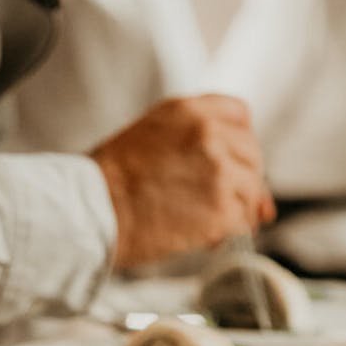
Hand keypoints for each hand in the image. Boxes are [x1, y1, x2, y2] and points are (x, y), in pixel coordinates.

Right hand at [90, 95, 275, 270]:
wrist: (93, 212)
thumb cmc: (110, 182)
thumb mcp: (150, 135)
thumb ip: (193, 139)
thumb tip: (238, 166)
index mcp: (190, 111)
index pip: (239, 115)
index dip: (236, 142)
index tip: (226, 161)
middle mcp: (210, 134)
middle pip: (252, 154)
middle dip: (239, 179)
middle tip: (211, 199)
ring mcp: (220, 171)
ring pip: (251, 190)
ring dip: (234, 208)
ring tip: (201, 220)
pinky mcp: (222, 209)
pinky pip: (242, 220)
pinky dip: (227, 231)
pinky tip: (201, 235)